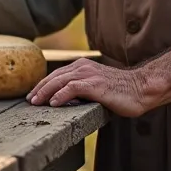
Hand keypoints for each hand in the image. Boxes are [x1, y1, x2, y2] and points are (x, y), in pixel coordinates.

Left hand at [26, 58, 151, 117]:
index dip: (43, 85)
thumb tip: (65, 100)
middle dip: (40, 89)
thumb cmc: (121, 92)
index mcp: (83, 66)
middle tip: (30, 101)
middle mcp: (83, 67)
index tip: (33, 95)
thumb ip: (82, 89)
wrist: (141, 89)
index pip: (57, 75)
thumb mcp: (96, 87)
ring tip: (36, 103)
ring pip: (60, 81)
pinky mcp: (95, 85)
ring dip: (45, 92)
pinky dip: (60, 95)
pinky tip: (53, 103)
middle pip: (54, 77)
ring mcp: (89, 75)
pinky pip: (72, 88)